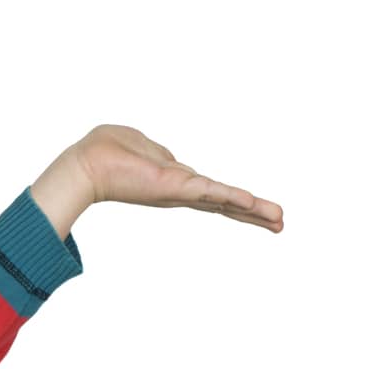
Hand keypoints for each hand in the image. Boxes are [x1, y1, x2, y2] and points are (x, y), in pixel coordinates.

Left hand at [73, 124, 283, 231]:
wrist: (86, 164)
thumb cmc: (106, 151)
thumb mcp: (140, 144)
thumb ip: (159, 152)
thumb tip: (166, 158)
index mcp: (175, 181)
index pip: (213, 193)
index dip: (236, 202)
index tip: (259, 209)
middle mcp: (181, 191)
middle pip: (225, 204)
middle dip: (255, 214)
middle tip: (281, 223)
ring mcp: (180, 191)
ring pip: (224, 202)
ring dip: (254, 211)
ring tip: (280, 220)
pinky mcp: (175, 188)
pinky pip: (210, 192)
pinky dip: (231, 197)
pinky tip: (253, 204)